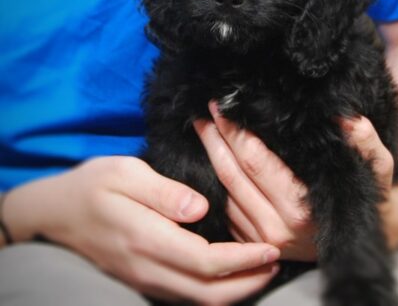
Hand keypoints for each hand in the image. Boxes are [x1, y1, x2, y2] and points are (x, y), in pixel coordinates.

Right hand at [3, 156, 279, 304]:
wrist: (55, 212)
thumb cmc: (91, 185)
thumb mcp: (124, 172)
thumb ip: (163, 191)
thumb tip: (200, 207)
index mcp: (145, 238)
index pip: (204, 261)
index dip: (242, 260)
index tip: (269, 248)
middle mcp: (147, 267)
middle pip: (207, 292)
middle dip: (248, 282)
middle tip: (276, 262)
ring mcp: (145, 278)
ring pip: (198, 300)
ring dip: (235, 290)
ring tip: (263, 269)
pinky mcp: (144, 279)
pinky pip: (186, 295)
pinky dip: (215, 289)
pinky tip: (232, 272)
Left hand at [194, 101, 397, 258]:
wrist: (358, 239)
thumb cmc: (365, 196)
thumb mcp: (377, 167)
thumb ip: (366, 142)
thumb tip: (346, 117)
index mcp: (301, 209)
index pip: (255, 162)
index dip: (235, 132)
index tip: (223, 104)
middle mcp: (276, 229)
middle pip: (231, 175)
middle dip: (214, 139)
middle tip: (204, 110)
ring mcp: (260, 241)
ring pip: (223, 193)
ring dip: (209, 157)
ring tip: (203, 128)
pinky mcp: (251, 245)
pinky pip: (224, 210)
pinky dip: (214, 182)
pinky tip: (213, 157)